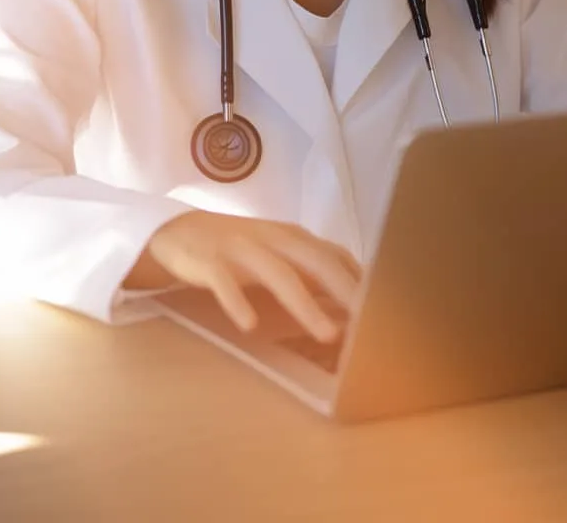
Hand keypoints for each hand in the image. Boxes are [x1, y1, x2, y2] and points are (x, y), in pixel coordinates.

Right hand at [127, 211, 361, 341]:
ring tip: (328, 334)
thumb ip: (314, 270)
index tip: (386, 311)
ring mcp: (240, 248)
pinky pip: (225, 282)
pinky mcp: (209, 261)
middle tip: (370, 323)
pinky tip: (250, 325)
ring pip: (278, 274)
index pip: (335, 256)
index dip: (361, 282)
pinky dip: (239, 302)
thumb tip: (358, 298)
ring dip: (306, 304)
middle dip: (345, 291)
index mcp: (293, 237)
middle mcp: (272, 238)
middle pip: (316, 261)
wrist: (179, 232)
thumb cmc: (241, 250)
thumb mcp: (280, 253)